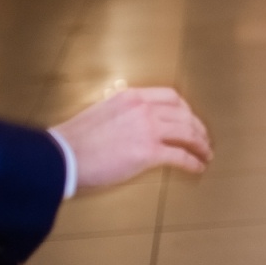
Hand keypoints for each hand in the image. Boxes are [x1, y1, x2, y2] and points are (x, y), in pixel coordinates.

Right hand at [52, 88, 211, 190]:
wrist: (60, 159)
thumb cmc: (72, 143)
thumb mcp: (101, 114)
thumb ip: (123, 115)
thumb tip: (134, 127)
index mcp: (131, 97)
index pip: (170, 97)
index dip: (185, 109)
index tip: (189, 118)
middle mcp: (144, 108)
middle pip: (184, 114)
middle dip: (197, 127)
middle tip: (202, 138)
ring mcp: (148, 129)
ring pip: (187, 133)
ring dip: (200, 144)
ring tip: (205, 154)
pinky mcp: (149, 152)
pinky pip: (180, 156)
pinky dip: (193, 162)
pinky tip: (197, 167)